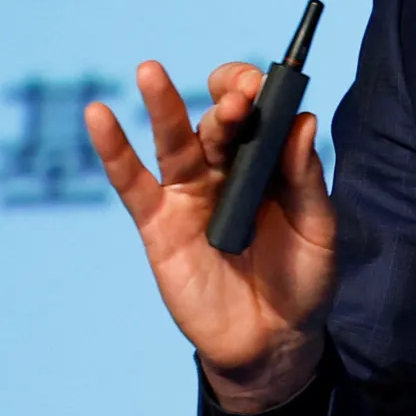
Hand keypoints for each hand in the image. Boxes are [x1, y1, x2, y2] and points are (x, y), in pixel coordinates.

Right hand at [85, 60, 334, 412]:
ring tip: (151, 72)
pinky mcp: (159, 225)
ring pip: (173, 141)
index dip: (255, 91)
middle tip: (237, 103)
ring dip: (162, 104)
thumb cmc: (302, 282)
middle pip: (217, 121)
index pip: (256, 110)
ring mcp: (189, 194)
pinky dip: (113, 149)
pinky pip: (131, 183)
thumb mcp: (317, 229)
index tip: (263, 88)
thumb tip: (304, 120)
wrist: (273, 343)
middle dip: (226, 105)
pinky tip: (98, 116)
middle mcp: (226, 169)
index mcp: (267, 162)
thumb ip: (306, 178)